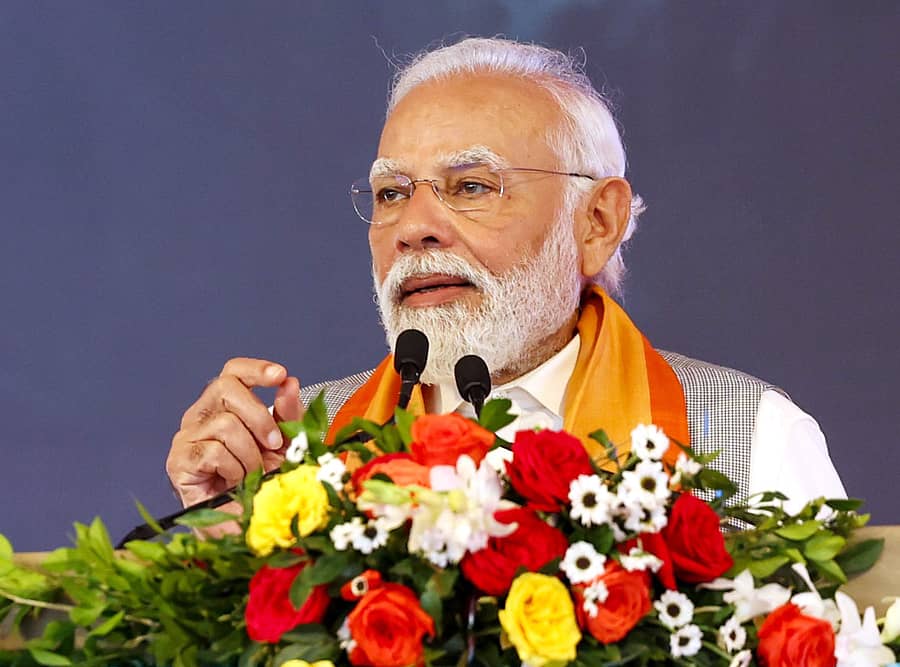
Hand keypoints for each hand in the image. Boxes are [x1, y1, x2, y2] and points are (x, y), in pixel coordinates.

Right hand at [166, 358, 303, 509]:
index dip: (255, 369)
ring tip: (252, 474)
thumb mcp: (286, 445)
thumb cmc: (263, 482)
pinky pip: (213, 451)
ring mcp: (187, 436)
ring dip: (250, 454)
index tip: (280, 375)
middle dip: (259, 416)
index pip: (233, 371)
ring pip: (225, 424)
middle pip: (226, 387)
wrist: (246, 523)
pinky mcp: (179, 461)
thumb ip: (289, 414)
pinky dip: (234, 469)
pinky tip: (234, 482)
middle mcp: (202, 414)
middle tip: (273, 445)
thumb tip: (290, 383)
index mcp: (226, 405)